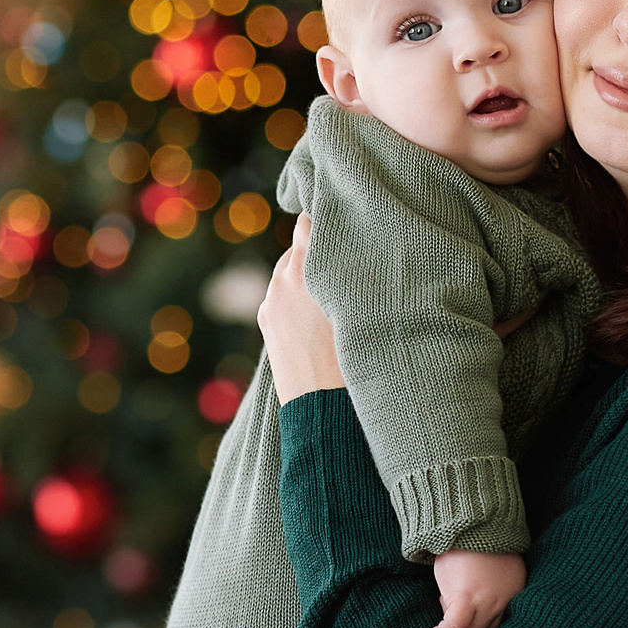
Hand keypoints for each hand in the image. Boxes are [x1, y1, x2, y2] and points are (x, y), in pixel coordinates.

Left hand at [258, 216, 345, 401]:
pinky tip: (316, 319)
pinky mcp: (265, 321)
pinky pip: (281, 296)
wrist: (324, 408)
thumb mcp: (362, 306)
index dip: (327, 219)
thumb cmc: (357, 356)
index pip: (309, 220)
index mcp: (307, 267)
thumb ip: (353, 271)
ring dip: (305, 278)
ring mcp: (270, 301)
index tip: (343, 222)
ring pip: (289, 272)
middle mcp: (282, 279)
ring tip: (331, 298)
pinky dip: (295, 299)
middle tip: (345, 265)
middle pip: (299, 246)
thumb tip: (358, 246)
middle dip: (318, 253)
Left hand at [426, 550, 525, 627]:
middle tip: (450, 609)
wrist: (484, 525)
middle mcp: (489, 602)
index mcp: (467, 598)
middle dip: (459, 625)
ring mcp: (506, 597)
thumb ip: (448, 599)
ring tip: (467, 602)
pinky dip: (492, 613)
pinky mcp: (517, 590)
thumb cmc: (457, 550)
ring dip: (477, 622)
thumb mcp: (443, 575)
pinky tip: (482, 599)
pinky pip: (506, 613)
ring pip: (491, 626)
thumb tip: (450, 612)